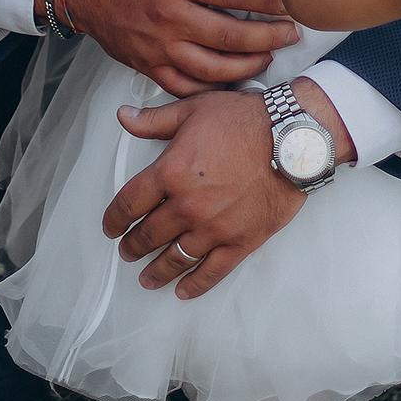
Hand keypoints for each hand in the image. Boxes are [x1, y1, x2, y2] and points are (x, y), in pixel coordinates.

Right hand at [68, 0, 298, 94]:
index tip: (291, 1)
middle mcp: (169, 15)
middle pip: (230, 36)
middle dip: (269, 37)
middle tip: (292, 34)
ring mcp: (158, 45)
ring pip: (212, 68)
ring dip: (248, 65)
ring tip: (270, 55)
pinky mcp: (148, 66)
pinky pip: (186, 86)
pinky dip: (213, 88)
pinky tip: (233, 79)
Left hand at [103, 90, 303, 295]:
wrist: (291, 139)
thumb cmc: (243, 120)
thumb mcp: (192, 110)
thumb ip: (154, 120)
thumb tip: (123, 116)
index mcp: (170, 172)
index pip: (129, 204)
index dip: (114, 219)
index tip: (110, 228)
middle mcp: (187, 206)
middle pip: (149, 235)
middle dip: (133, 246)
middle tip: (127, 253)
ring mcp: (214, 228)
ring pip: (176, 258)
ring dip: (157, 271)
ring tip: (146, 278)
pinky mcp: (240, 241)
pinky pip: (212, 271)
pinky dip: (195, 284)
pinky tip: (183, 291)